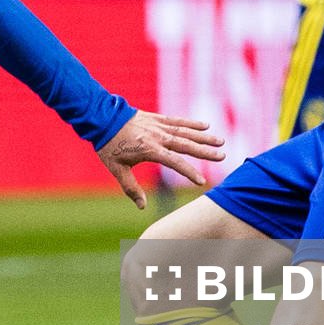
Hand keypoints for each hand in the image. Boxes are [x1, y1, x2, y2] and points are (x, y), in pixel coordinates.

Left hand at [97, 111, 225, 208]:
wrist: (101, 118)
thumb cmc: (109, 145)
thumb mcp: (117, 170)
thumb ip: (131, 188)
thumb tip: (142, 207)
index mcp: (149, 150)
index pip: (174, 162)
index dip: (189, 172)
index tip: (202, 182)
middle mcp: (158, 137)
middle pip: (186, 145)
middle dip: (205, 152)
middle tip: (222, 156)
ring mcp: (159, 126)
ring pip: (185, 132)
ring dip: (204, 137)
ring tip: (220, 141)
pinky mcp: (157, 118)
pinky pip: (178, 121)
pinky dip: (191, 123)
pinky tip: (205, 125)